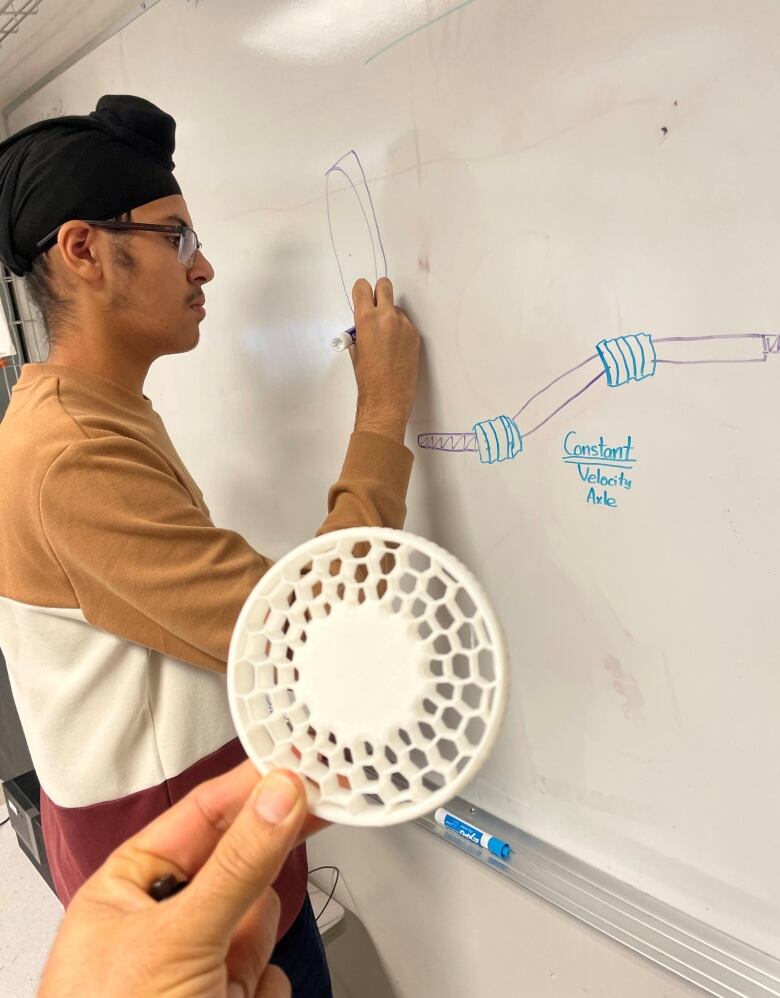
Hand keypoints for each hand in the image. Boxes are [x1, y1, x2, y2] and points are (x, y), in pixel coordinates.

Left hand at [38, 764, 324, 997]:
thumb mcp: (176, 938)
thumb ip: (236, 866)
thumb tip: (278, 797)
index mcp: (129, 888)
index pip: (202, 814)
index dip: (251, 783)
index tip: (300, 760)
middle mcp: (163, 921)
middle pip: (239, 863)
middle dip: (265, 865)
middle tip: (318, 814)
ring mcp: (198, 965)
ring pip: (259, 921)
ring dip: (256, 946)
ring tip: (230, 977)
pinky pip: (270, 974)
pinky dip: (263, 990)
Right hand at [351, 277, 419, 443]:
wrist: (387, 398)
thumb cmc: (367, 378)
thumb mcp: (356, 349)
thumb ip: (360, 329)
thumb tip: (364, 322)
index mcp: (366, 319)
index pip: (363, 287)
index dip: (361, 291)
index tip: (362, 297)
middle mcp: (387, 317)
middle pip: (385, 285)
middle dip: (379, 292)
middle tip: (376, 305)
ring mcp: (404, 326)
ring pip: (396, 309)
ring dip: (391, 316)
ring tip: (386, 340)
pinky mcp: (416, 336)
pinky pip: (406, 325)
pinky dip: (400, 331)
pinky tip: (396, 349)